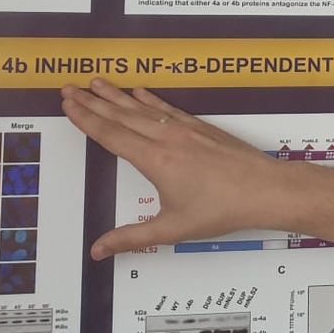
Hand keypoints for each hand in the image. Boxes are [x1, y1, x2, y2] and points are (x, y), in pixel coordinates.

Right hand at [61, 79, 288, 259]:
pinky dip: (149, 99)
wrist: (265, 190)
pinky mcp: (201, 128)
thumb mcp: (172, 229)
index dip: (86, 118)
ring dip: (117, 95)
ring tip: (97, 83)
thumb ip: (132, 237)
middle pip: (121, 115)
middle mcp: (167, 138)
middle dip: (92, 101)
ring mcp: (185, 130)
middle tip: (70, 88)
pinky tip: (139, 92)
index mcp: (155, 160)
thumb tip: (99, 249)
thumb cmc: (223, 209)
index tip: (68, 104)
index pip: (111, 134)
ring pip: (142, 107)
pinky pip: (167, 107)